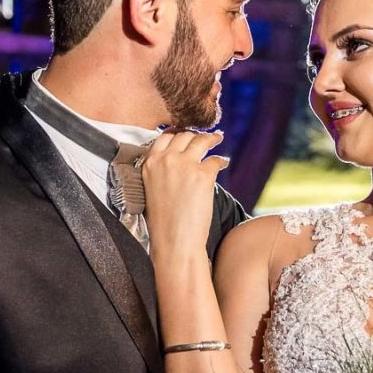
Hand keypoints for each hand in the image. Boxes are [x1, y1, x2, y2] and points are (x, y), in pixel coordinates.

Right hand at [141, 129, 228, 257]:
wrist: (174, 239)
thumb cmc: (163, 221)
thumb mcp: (150, 189)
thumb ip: (160, 170)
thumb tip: (176, 161)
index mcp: (149, 163)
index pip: (164, 137)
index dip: (177, 133)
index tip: (185, 134)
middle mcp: (166, 160)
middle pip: (183, 135)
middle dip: (195, 135)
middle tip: (203, 137)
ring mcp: (184, 165)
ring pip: (200, 140)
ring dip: (211, 138)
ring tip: (217, 139)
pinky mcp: (203, 174)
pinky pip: (215, 160)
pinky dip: (221, 160)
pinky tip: (224, 162)